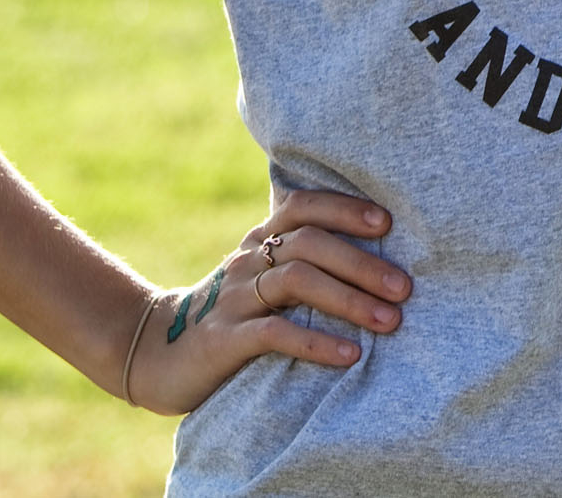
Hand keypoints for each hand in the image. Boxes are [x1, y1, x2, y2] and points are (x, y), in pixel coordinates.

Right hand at [122, 190, 410, 414]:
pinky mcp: (223, 339)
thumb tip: (375, 251)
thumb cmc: (230, 314)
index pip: (303, 207)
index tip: (387, 224)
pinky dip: (316, 341)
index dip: (345, 208)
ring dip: (349, 299)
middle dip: (363, 263)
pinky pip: (273, 334)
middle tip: (406, 287)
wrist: (156, 353)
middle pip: (310, 245)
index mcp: (259, 241)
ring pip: (296, 282)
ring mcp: (233, 298)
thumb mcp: (260, 278)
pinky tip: (350, 355)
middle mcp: (247, 261)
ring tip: (390, 320)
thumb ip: (301, 259)